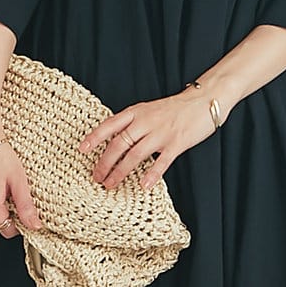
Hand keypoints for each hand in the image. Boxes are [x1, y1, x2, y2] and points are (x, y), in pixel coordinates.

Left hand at [78, 88, 219, 191]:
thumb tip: (113, 141)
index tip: (82, 150)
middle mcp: (146, 121)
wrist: (203, 101)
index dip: (95, 137)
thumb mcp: (148, 110)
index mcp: (137, 112)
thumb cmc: (174, 109)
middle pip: (119, 143)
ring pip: (135, 154)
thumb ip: (132, 123)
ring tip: (110, 184)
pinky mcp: (177, 143)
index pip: (110, 125)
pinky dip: (151, 174)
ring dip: (120, 171)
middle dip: (105, 162)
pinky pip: (161, 161)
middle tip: (96, 177)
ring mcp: (161, 133)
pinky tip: (143, 185)